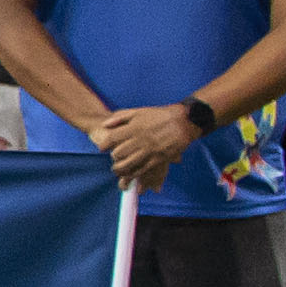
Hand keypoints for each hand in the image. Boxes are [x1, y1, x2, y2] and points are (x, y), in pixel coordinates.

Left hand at [81, 97, 196, 188]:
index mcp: (134, 127)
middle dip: (113, 157)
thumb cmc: (160, 115)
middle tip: (113, 158)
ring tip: (118, 170)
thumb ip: (121, 117)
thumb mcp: (139, 111)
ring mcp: (149, 150)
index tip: (102, 148)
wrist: (184, 121)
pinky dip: (134, 174)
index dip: (104, 145)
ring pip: (129, 164)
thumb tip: (105, 125)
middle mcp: (140, 140)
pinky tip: (131, 174)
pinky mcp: (158, 159)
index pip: (112, 139)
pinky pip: (143, 170)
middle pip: (119, 153)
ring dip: (120, 169)